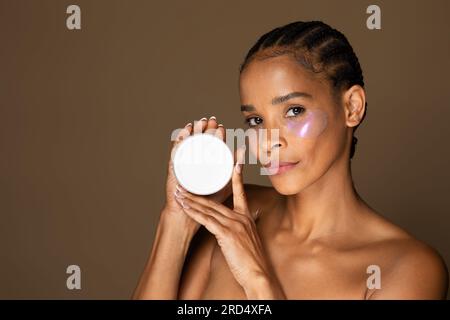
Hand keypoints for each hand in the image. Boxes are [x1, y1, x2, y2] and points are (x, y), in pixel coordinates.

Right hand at [162, 116, 229, 234]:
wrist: (191, 216)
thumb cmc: (208, 201)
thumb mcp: (224, 182)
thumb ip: (235, 169)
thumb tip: (243, 152)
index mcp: (206, 163)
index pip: (211, 144)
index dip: (215, 134)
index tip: (220, 126)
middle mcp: (194, 161)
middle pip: (199, 141)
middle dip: (204, 129)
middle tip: (210, 120)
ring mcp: (184, 165)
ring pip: (188, 144)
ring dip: (192, 133)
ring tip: (197, 123)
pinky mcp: (175, 170)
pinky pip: (176, 153)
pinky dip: (178, 143)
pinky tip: (183, 135)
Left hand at [174, 148, 285, 298]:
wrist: (258, 273)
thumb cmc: (252, 260)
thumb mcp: (249, 239)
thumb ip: (241, 229)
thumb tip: (233, 226)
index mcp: (246, 217)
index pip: (240, 192)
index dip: (237, 177)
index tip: (236, 162)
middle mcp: (241, 217)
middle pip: (214, 202)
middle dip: (196, 194)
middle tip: (184, 185)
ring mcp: (234, 225)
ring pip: (208, 209)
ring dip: (191, 202)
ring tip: (179, 195)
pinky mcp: (227, 234)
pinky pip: (207, 221)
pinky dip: (195, 214)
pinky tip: (185, 209)